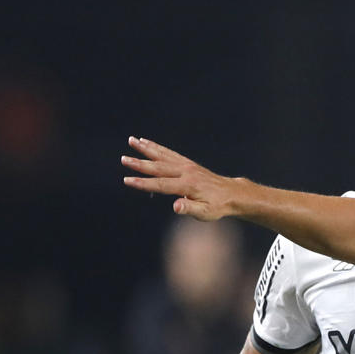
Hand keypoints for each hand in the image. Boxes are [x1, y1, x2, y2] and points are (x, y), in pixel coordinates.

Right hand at [122, 137, 243, 219]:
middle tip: (123, 159)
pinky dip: (156, 147)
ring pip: (162, 155)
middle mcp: (185, 172)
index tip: (127, 180)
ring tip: (131, 140)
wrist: (231, 194)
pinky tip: (146, 141)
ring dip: (146, 148)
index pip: (161, 184)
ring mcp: (186, 165)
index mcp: (187, 185)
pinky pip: (169, 153)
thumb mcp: (205, 213)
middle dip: (139, 163)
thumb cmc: (217, 206)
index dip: (143, 183)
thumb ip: (189, 209)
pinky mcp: (187, 163)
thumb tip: (175, 207)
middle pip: (158, 167)